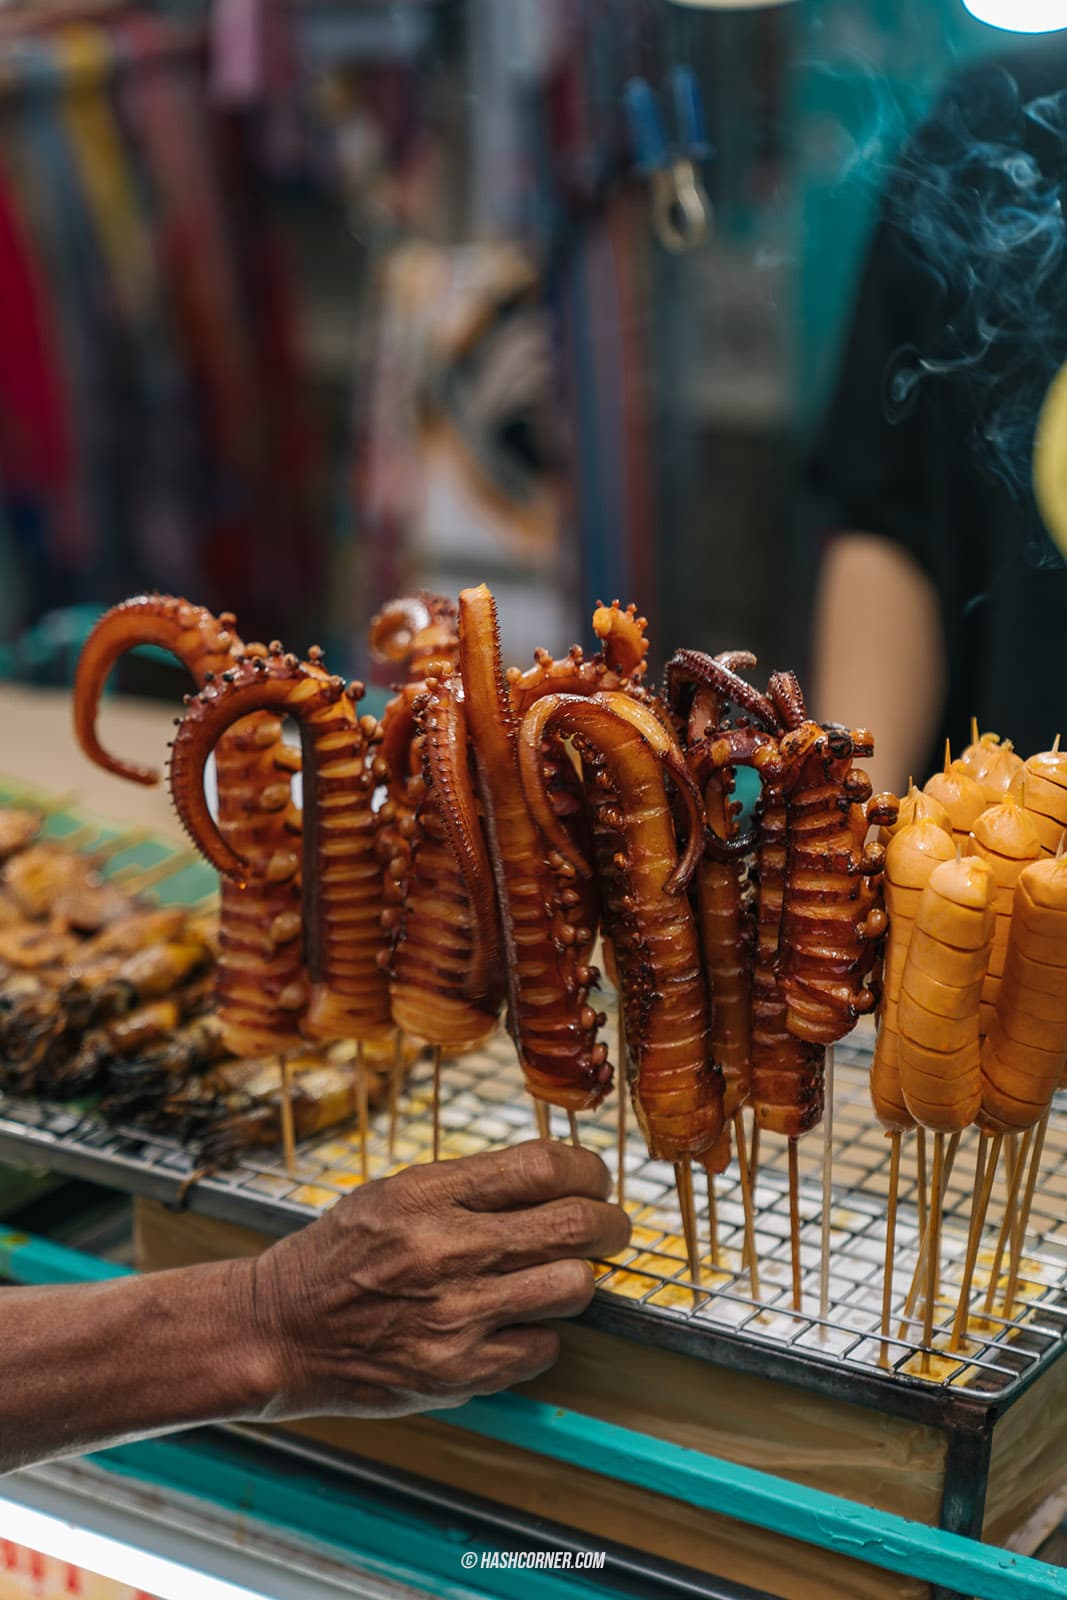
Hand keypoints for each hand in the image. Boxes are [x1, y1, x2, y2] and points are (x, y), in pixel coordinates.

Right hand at [250, 1140, 629, 1419]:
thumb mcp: (393, 1193)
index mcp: (428, 1193)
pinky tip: (516, 1322)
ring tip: (561, 1276)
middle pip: (573, 1225)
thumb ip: (469, 1185)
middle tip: (610, 1227)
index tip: (595, 1180)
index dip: (587, 1171)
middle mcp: (446, 1249)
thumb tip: (556, 1179)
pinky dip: (540, 1334)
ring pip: (573, 1288)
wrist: (279, 1330)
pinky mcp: (457, 1372)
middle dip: (609, 1224)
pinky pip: (544, 1347)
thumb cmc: (339, 1255)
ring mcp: (455, 1315)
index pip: (543, 1166)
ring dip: (578, 1280)